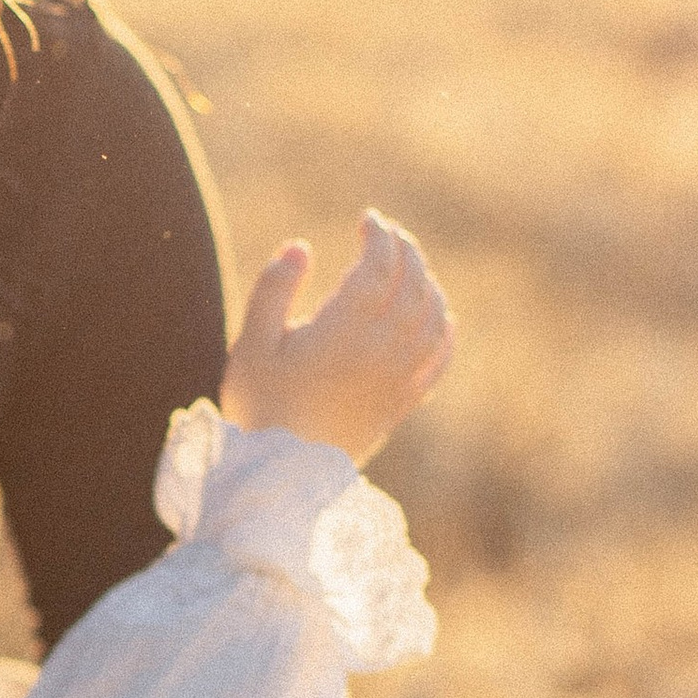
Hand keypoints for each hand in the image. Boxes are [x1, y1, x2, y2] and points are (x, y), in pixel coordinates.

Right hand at [219, 215, 454, 463]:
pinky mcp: (402, 404)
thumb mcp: (252, 343)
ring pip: (432, 315)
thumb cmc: (258, 407)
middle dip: (404, 250)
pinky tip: (440, 318)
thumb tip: (301, 247)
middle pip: (412, 283)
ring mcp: (398, 378)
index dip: (378, 235)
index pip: (379, 265)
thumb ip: (273, 288)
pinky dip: (445, 330)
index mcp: (345, 328)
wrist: (279, 478)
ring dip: (426, 282)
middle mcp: (381, 349)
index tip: (367, 219)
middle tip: (388, 234)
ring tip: (409, 267)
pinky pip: (439, 358)